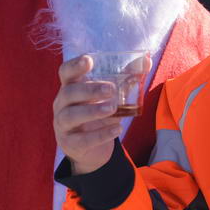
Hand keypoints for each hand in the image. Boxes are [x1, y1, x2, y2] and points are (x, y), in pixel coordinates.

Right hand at [54, 55, 122, 174]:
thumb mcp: (111, 96)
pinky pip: (82, 140)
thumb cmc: (100, 114)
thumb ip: (126, 79)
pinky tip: (117, 129)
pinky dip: (100, 135)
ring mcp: (63, 125)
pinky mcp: (70, 143)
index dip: (74, 65)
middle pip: (68, 93)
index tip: (89, 60)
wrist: (92, 149)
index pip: (65, 72)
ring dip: (92, 111)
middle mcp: (62, 104)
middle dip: (89, 90)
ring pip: (70, 116)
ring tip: (113, 108)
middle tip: (111, 89)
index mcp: (71, 87)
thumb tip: (146, 61)